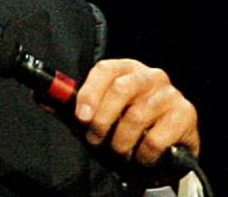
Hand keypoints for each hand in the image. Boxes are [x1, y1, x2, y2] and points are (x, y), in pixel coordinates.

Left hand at [73, 58, 199, 164]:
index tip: (81, 117)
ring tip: (119, 152)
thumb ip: (71, 107)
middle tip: (96, 140)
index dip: (90, 93)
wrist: (162, 153)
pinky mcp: (186, 114)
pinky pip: (155, 138)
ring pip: (136, 116)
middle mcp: (151, 75)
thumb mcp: (97, 117)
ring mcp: (170, 93)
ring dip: (121, 142)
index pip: (105, 70)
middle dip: (103, 120)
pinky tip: (141, 157)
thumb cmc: (126, 129)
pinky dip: (142, 154)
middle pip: (121, 89)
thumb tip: (41, 97)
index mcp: (126, 69)